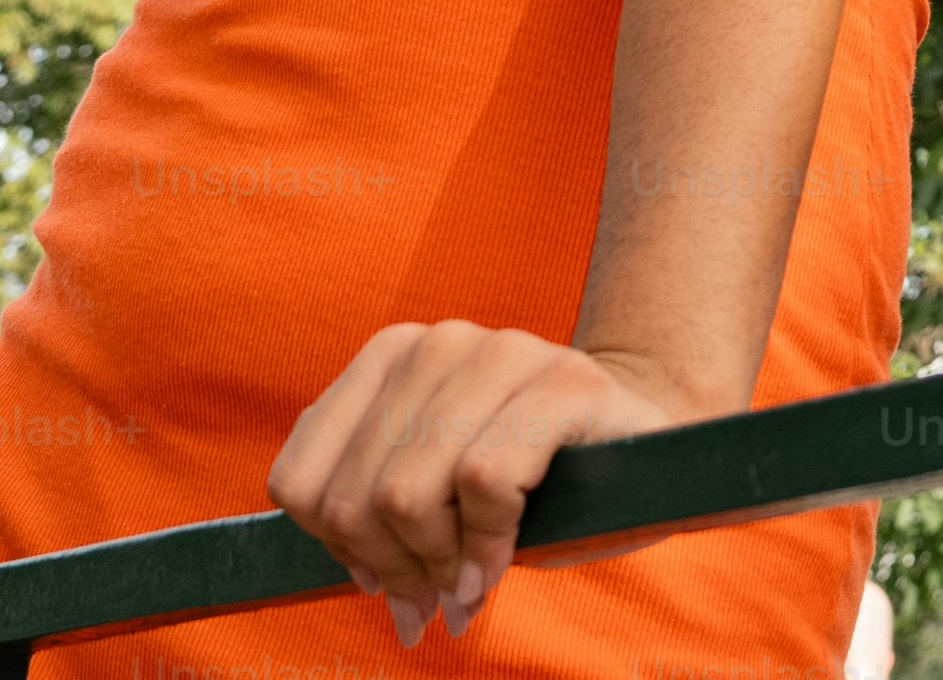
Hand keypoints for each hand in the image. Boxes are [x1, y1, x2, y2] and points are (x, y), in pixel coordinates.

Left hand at [268, 320, 708, 647]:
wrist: (642, 445)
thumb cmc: (529, 482)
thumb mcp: (430, 493)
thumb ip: (373, 517)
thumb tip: (361, 581)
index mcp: (390, 358)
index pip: (300, 478)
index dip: (333, 549)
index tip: (380, 575)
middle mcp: (440, 342)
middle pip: (354, 496)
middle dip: (392, 569)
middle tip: (431, 598)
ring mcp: (507, 352)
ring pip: (408, 491)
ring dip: (437, 563)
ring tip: (467, 582)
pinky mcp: (568, 382)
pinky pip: (485, 483)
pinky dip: (486, 545)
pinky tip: (500, 563)